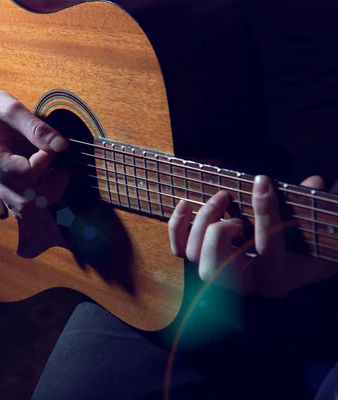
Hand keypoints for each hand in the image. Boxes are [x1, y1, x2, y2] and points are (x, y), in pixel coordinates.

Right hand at [0, 80, 69, 217]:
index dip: (46, 162)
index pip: (26, 174)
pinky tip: (44, 179)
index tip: (51, 146)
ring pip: (23, 210)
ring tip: (55, 176)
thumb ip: (37, 129)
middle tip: (63, 169)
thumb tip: (62, 146)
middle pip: (26, 203)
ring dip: (45, 197)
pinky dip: (35, 197)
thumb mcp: (11, 108)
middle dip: (51, 189)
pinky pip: (18, 203)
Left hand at [168, 174, 337, 296]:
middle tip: (231, 201)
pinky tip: (185, 203)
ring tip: (221, 197)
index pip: (267, 249)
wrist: (294, 262)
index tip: (262, 180)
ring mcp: (221, 275)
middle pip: (215, 267)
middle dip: (218, 229)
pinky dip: (177, 227)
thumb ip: (311, 206)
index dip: (265, 212)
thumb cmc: (305, 242)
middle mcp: (244, 284)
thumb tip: (314, 181)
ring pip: (194, 256)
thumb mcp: (314, 227)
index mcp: (277, 279)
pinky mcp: (202, 262)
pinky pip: (179, 250)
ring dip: (202, 220)